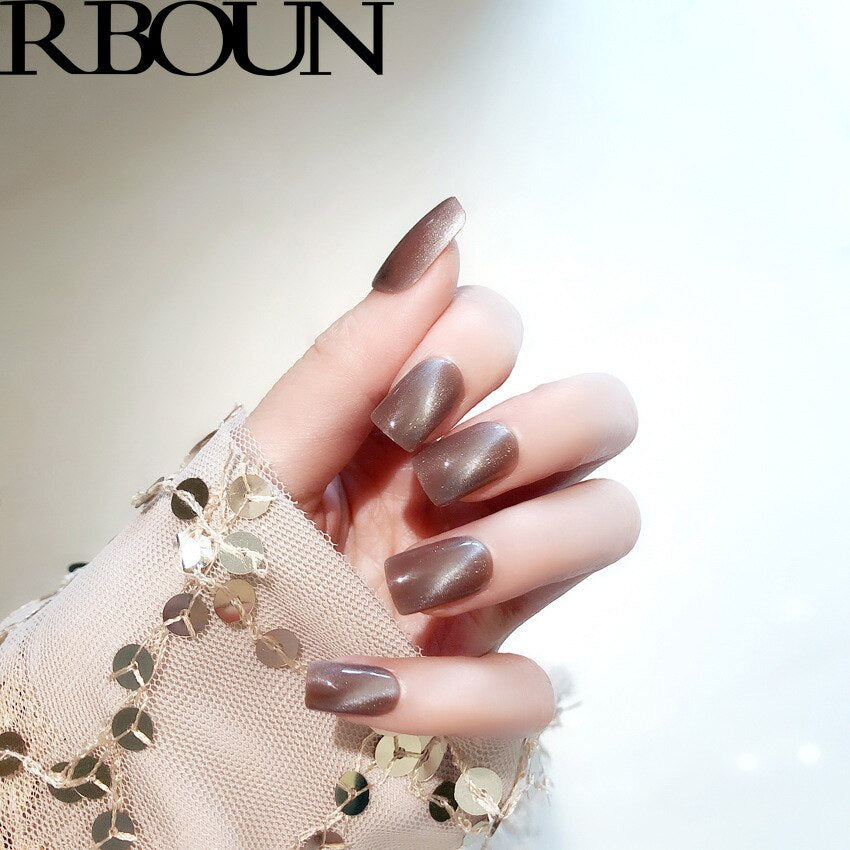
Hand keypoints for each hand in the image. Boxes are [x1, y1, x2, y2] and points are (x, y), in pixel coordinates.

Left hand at [247, 198, 639, 738]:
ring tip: (401, 582)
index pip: (506, 330)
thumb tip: (445, 230)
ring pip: (612, 521)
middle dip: (536, 432)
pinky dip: (456, 694)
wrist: (192, 671)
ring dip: (519, 548)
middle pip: (605, 412)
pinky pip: (537, 686)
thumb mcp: (273, 449)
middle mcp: (481, 482)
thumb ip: (354, 351)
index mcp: (425, 416)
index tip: (398, 409)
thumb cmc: (230, 544)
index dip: (472, 354)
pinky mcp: (484, 677)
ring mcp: (495, 578)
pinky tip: (359, 687)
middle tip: (436, 476)